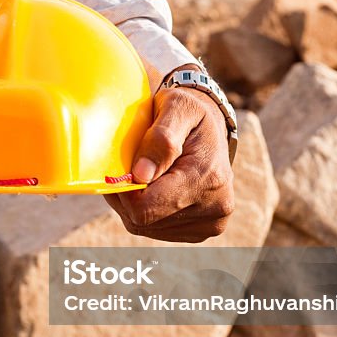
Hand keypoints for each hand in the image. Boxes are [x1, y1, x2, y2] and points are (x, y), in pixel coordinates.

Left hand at [105, 70, 235, 242]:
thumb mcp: (176, 106)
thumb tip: (141, 174)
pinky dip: (146, 211)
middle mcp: (216, 207)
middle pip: (142, 220)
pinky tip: (153, 188)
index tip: (120, 167)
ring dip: (134, 203)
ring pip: (145, 227)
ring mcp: (211, 223)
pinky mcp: (202, 231)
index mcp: (208, 177)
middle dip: (127, 196)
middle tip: (129, 166)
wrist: (212, 128)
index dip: (123, 191)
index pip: (146, 207)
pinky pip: (156, 229)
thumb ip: (160, 138)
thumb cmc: (189, 112)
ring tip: (144, 174)